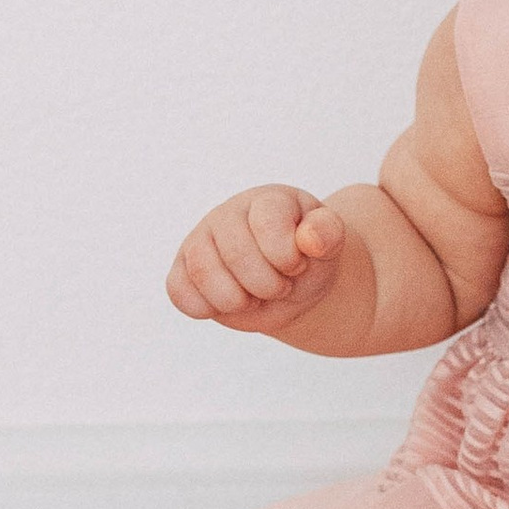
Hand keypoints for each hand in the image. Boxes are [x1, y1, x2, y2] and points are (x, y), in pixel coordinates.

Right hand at [167, 187, 346, 329]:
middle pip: (235, 252)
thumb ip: (328, 234)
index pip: (267, 223)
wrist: (290, 286)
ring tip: (255, 296)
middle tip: (280, 287)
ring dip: (236, 300)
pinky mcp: (182, 268)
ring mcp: (201, 239)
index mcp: (268, 200)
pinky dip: (205, 308)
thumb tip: (309, 238)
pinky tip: (230, 304)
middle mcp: (229, 213)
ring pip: (203, 271)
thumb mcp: (330, 246)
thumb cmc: (309, 259)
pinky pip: (178, 290)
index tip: (297, 265)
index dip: (285, 256)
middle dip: (266, 284)